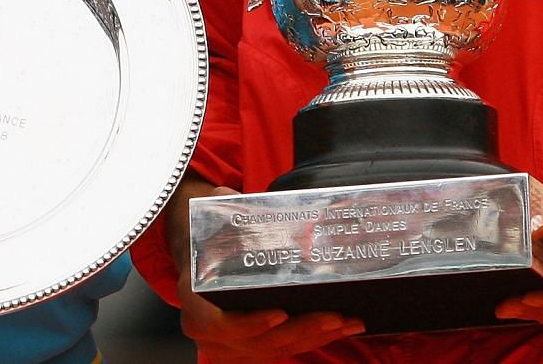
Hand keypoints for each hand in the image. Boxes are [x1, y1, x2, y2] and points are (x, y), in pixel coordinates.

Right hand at [165, 174, 364, 359]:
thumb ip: (219, 208)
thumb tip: (229, 194)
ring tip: (347, 321)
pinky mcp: (252, 348)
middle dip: (300, 330)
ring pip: (276, 348)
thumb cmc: (207, 239)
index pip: (220, 324)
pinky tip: (341, 328)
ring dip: (314, 337)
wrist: (199, 259)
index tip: (280, 313)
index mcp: (195, 302)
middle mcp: (210, 332)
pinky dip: (313, 340)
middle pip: (259, 341)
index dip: (251, 323)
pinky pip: (284, 349)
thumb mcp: (207, 222)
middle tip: (333, 316)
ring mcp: (231, 345)